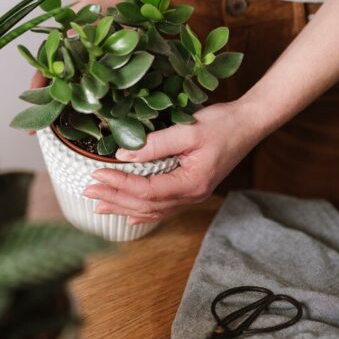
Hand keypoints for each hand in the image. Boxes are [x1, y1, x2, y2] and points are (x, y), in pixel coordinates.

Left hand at [82, 101, 266, 223]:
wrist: (250, 124)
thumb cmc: (223, 124)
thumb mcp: (188, 130)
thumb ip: (155, 144)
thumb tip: (123, 154)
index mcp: (191, 184)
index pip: (146, 190)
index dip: (119, 184)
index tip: (96, 174)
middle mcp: (192, 196)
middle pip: (145, 205)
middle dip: (115, 198)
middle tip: (88, 190)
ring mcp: (193, 196)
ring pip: (153, 210)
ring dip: (124, 206)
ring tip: (99, 205)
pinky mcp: (192, 189)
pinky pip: (163, 208)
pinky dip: (143, 211)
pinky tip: (129, 214)